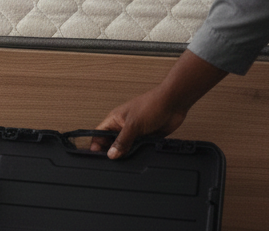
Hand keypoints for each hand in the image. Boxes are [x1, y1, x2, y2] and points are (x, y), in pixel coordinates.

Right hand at [89, 50, 226, 158]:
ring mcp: (135, 133)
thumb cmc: (151, 105)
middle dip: (110, 153)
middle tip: (112, 164)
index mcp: (115, 120)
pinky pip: (138, 150)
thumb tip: (112, 154)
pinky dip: (137, 155)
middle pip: (111, 143)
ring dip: (125, 155)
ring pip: (125, 148)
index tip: (97, 158)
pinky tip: (138, 159)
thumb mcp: (133, 125)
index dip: (96, 145)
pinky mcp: (146, 138)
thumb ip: (122, 141)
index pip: (99, 134)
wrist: (172, 104)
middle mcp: (123, 127)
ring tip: (125, 163)